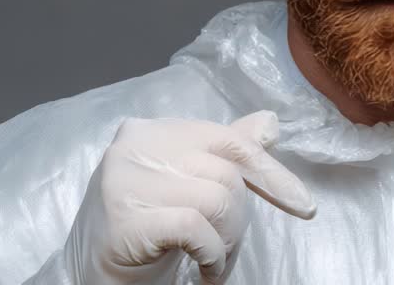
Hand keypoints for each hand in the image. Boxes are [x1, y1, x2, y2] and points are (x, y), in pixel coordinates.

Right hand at [64, 111, 315, 283]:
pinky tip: (202, 269)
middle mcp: (134, 145)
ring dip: (227, 241)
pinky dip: (211, 254)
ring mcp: (124, 180)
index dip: (270, 173)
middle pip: (225, 173)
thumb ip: (222, 152)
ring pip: (216, 200)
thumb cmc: (145, 226)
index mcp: (150, 130)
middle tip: (225, 248)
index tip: (302, 205)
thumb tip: (270, 123)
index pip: (228, 140)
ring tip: (213, 260)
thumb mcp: (185, 183)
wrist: (91, 274)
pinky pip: (195, 228)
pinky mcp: (124, 218)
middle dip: (239, 219)